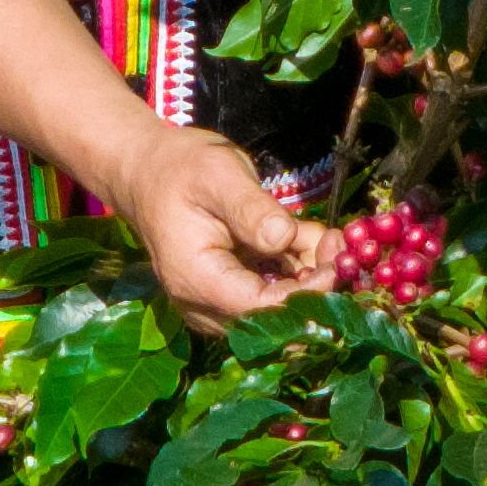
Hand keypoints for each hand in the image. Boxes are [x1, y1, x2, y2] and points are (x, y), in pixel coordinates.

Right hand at [117, 123, 327, 327]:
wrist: (149, 172)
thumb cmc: (181, 169)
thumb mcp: (218, 175)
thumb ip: (250, 208)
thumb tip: (282, 238)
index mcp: (197, 280)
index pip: (260, 309)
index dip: (305, 294)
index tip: (334, 263)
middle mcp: (203, 304)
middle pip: (272, 316)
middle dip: (313, 284)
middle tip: (337, 243)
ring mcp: (215, 304)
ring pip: (277, 307)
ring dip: (308, 274)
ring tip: (323, 233)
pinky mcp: (229, 294)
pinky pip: (270, 293)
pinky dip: (294, 269)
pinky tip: (304, 237)